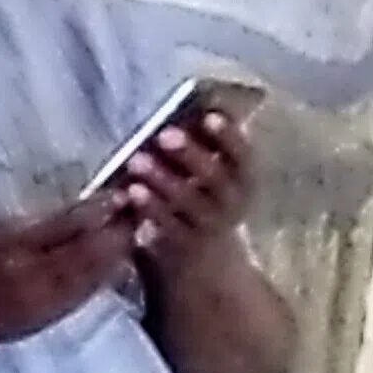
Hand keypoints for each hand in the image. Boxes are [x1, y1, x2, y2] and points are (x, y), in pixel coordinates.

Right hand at [0, 198, 139, 349]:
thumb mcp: (2, 237)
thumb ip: (54, 224)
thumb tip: (99, 206)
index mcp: (46, 270)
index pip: (96, 240)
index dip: (116, 216)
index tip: (129, 192)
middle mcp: (64, 294)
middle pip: (109, 260)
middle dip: (127, 231)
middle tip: (139, 205)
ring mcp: (66, 308)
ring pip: (108, 276)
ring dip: (122, 250)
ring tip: (131, 226)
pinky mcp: (62, 317)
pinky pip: (97, 290)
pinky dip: (109, 270)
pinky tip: (113, 257)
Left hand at [118, 104, 253, 266]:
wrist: (203, 261)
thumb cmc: (198, 199)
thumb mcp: (205, 174)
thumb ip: (195, 148)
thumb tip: (175, 111)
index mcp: (242, 177)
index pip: (242, 153)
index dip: (229, 135)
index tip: (210, 116)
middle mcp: (232, 201)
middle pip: (215, 176)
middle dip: (190, 154)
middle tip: (164, 135)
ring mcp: (210, 225)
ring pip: (190, 201)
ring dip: (163, 180)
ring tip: (136, 161)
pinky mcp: (185, 246)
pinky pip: (168, 226)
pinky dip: (149, 209)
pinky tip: (129, 193)